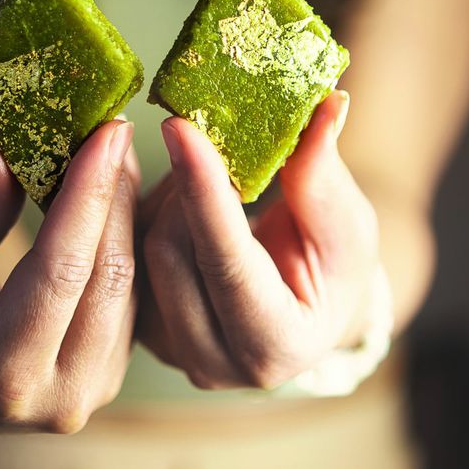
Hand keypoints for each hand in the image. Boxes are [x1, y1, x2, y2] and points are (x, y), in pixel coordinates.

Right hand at [0, 120, 137, 431]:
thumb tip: (0, 149)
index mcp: (0, 376)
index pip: (59, 272)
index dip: (87, 197)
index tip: (107, 133)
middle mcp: (59, 396)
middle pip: (106, 276)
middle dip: (115, 195)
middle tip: (116, 129)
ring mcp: (94, 389)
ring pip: (129, 285)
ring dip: (127, 213)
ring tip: (114, 152)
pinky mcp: (113, 372)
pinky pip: (133, 296)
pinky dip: (128, 239)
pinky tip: (119, 194)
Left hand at [138, 91, 380, 388]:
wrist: (309, 310)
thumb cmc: (336, 267)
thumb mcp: (347, 224)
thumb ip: (323, 174)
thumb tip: (325, 104)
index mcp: (276, 346)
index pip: (228, 263)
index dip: (204, 193)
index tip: (181, 127)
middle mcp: (214, 364)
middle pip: (170, 255)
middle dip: (181, 185)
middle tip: (203, 135)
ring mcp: (170, 350)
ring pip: (137, 251)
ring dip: (162, 195)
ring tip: (200, 168)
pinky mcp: (138, 329)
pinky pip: (121, 256)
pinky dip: (143, 212)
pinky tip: (176, 193)